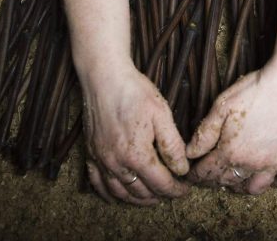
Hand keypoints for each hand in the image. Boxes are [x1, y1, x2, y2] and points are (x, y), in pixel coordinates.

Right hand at [81, 61, 189, 204]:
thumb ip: (172, 145)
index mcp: (137, 155)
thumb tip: (182, 169)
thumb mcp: (162, 114)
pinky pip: (97, 183)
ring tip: (152, 198)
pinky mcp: (90, 153)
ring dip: (137, 199)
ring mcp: (101, 159)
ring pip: (120, 192)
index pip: (161, 184)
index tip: (186, 189)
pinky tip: (118, 195)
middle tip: (172, 192)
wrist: (104, 77)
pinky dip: (109, 194)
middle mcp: (116, 163)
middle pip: (141, 191)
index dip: (176, 190)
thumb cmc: (135, 92)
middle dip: (160, 195)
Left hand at [185, 62, 276, 193]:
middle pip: (229, 181)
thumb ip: (205, 133)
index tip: (190, 176)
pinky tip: (270, 177)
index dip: (196, 175)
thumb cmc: (254, 92)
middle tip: (208, 177)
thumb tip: (190, 153)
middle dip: (215, 182)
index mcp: (231, 152)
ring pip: (256, 188)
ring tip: (236, 181)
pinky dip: (276, 183)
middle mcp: (252, 163)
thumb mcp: (221, 107)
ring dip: (243, 187)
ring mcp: (274, 162)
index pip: (208, 172)